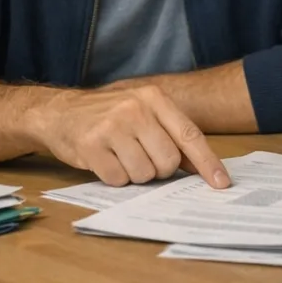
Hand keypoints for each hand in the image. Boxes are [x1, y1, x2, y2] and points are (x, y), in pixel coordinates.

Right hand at [26, 83, 230, 188]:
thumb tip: (203, 168)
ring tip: (119, 156)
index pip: (190, 136)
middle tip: (141, 158)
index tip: (221, 183)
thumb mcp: (144, 113)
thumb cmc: (109, 116)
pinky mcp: (91, 146)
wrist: (59, 112)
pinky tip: (104, 161)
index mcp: (155, 99)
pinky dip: (114, 177)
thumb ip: (172, 136)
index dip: (208, 163)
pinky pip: (118, 179)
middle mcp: (135, 109)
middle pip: (168, 161)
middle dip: (158, 170)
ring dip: (134, 174)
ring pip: (144, 174)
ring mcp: (112, 126)